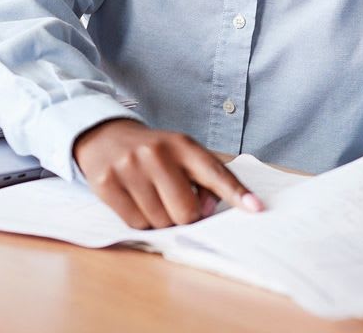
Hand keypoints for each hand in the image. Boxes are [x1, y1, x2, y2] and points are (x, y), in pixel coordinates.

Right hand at [73, 118, 263, 228]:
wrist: (106, 138)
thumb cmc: (154, 153)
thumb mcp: (182, 155)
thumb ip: (203, 180)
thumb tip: (206, 212)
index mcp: (184, 145)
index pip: (215, 172)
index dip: (236, 193)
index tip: (256, 208)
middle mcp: (158, 154)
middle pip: (186, 211)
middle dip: (186, 216)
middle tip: (176, 202)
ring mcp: (130, 168)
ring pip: (160, 222)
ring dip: (161, 219)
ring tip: (152, 196)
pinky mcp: (107, 184)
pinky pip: (135, 223)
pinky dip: (140, 220)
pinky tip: (136, 200)